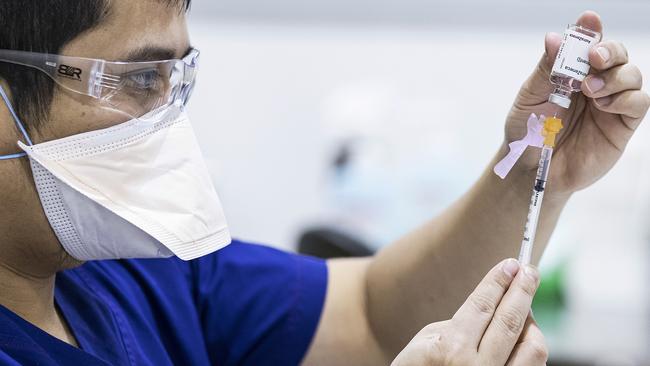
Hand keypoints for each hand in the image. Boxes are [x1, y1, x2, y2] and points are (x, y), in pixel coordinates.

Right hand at [391, 259, 546, 365]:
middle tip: (529, 270)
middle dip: (523, 289)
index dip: (498, 281)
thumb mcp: (425, 342)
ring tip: (524, 307)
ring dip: (531, 320)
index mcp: (450, 348)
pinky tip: (524, 335)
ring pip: (532, 346)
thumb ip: (460, 323)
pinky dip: (530, 346)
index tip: (510, 263)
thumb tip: (495, 303)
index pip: (482, 305)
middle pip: (510, 319)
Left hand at [504, 11, 649, 194]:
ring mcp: (611, 103)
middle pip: (617, 54)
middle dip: (609, 50)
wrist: (531, 168)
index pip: (588, 43)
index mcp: (571, 71)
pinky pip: (639, 103)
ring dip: (615, 76)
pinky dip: (626, 98)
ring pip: (632, 75)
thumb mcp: (530, 98)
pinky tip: (604, 105)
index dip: (591, 29)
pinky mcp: (621, 126)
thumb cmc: (528, 132)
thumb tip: (554, 38)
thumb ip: (546, 69)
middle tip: (593, 57)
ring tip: (590, 90)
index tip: (589, 19)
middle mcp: (595, 83)